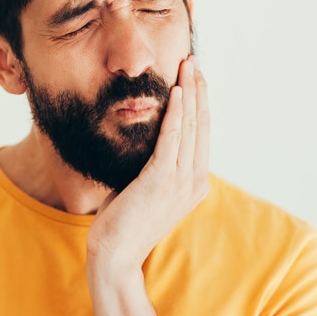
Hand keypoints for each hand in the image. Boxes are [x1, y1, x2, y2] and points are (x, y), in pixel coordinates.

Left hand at [87, 55, 209, 269]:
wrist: (115, 255)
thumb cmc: (124, 222)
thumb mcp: (145, 187)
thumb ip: (153, 165)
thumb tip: (146, 140)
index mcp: (194, 183)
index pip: (201, 133)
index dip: (199, 102)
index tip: (194, 76)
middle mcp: (194, 180)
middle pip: (200, 124)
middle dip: (198, 89)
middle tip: (193, 60)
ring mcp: (180, 181)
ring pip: (190, 126)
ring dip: (190, 92)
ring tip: (188, 66)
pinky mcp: (161, 180)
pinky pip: (172, 139)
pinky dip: (177, 113)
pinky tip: (177, 92)